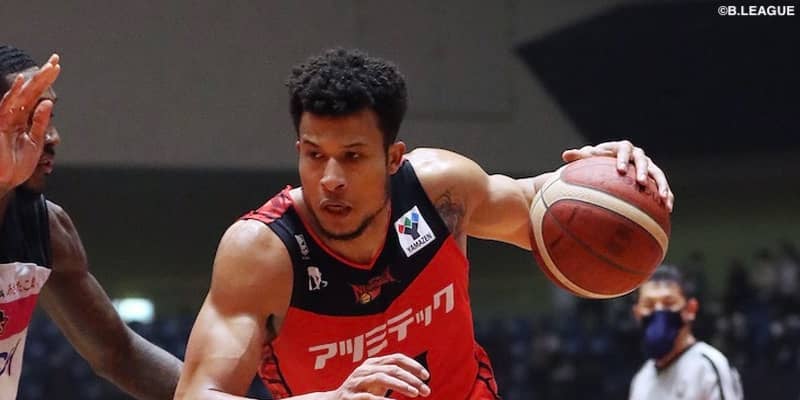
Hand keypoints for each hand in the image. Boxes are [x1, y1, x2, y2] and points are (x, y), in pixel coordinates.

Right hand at [0, 53, 60, 191]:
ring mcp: (5, 119)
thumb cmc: (17, 164)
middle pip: (30, 91)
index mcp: (23, 118)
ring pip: (21, 95)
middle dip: (43, 75)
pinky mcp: (0, 125)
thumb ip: (40, 122)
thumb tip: (47, 102)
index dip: (45, 81)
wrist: (6, 181)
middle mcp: (14, 115)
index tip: (56, 66)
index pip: (35, 95)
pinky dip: (15, 94)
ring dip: (35, 81)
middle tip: (56, 60)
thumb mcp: (35, 141)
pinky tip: (24, 82)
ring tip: (49, 68)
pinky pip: (7, 107)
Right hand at [329, 353, 430, 398]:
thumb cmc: (362, 391)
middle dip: (411, 379)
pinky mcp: (350, 396)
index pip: (397, 358)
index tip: (427, 376)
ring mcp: (357, 382)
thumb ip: (393, 377)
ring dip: (400, 385)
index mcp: (373, 363)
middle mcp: (365, 369)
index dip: (413, 365)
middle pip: (392, 368)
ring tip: (414, 393)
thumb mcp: (378, 381)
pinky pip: (368, 397)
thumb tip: (420, 381)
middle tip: (425, 390)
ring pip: (381, 378)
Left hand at [562, 140, 673, 210]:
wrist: (612, 165)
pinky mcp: (654, 178)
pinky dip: (667, 196)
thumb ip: (580, 156)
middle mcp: (638, 155)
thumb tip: (565, 155)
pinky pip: (662, 186)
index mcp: (622, 148)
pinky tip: (668, 209)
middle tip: (640, 182)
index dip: (623, 158)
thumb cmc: (597, 161)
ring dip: (662, 185)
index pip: (624, 149)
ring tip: (663, 198)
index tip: (620, 169)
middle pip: (643, 161)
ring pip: (657, 174)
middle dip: (643, 171)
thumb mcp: (588, 158)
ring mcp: (648, 166)